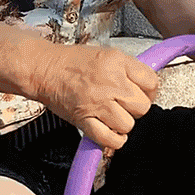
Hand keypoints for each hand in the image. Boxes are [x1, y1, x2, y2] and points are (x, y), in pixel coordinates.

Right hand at [32, 44, 158, 148]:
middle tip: (125, 106)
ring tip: (113, 118)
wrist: (43, 69)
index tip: (142, 95)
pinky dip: (114, 140)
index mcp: (117, 62)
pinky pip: (110, 139)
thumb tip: (146, 86)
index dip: (149, 92)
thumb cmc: (71, 62)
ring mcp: (97, 102)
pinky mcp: (85, 120)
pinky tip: (111, 132)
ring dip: (122, 125)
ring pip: (128, 125)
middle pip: (143, 107)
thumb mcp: (106, 54)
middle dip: (136, 109)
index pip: (152, 83)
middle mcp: (110, 82)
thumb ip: (128, 69)